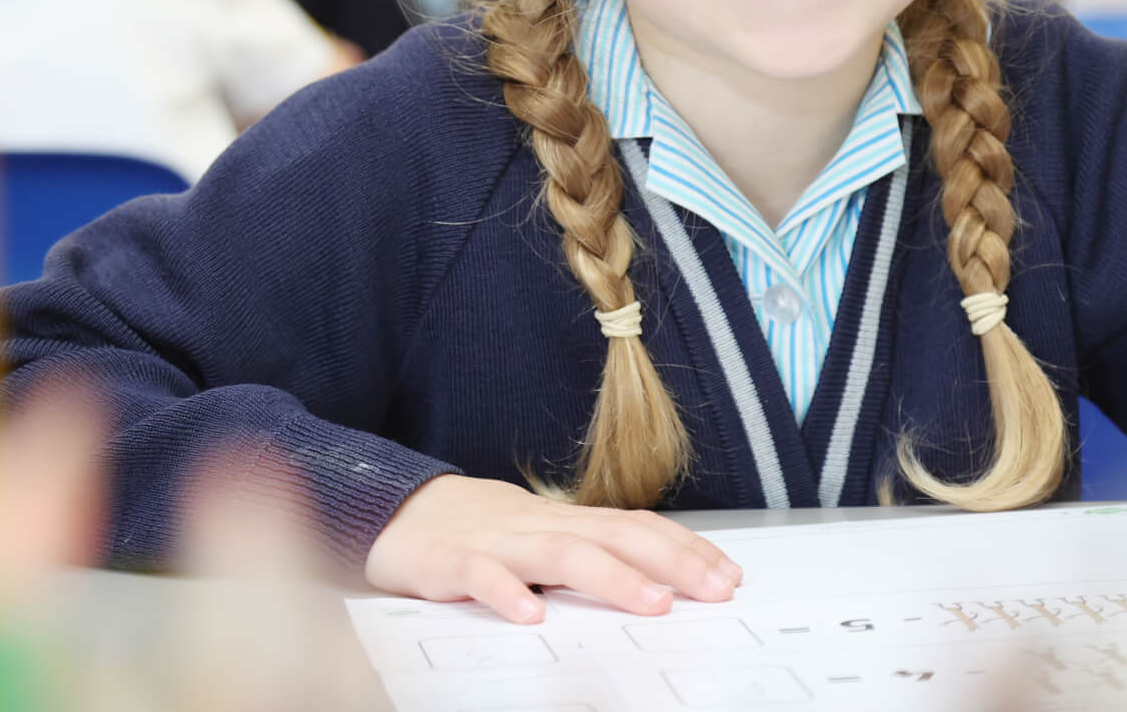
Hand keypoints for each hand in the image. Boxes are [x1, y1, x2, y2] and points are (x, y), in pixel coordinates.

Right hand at [363, 475, 742, 623]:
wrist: (397, 509)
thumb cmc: (480, 532)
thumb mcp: (541, 540)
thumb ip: (587, 556)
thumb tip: (655, 581)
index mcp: (566, 522)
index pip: (636, 527)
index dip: (685, 548)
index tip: (729, 574)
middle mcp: (542, 526)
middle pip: (615, 535)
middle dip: (672, 561)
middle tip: (717, 590)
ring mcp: (498, 543)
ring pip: (561, 554)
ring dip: (613, 577)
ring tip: (654, 603)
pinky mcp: (451, 563)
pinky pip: (480, 577)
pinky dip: (505, 594)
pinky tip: (531, 617)